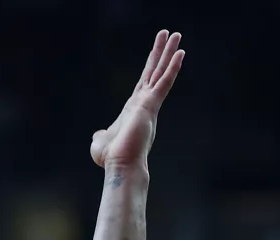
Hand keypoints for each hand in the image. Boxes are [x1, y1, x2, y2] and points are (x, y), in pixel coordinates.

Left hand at [90, 30, 184, 169]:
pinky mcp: (151, 105)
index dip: (150, 69)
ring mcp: (149, 103)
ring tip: (176, 34)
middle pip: (154, 73)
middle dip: (162, 53)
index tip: (156, 55)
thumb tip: (98, 136)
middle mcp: (144, 104)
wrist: (121, 165)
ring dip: (169, 53)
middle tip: (171, 34)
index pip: (143, 84)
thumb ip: (101, 136)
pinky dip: (173, 67)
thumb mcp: (100, 144)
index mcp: (134, 110)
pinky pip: (164, 82)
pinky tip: (180, 52)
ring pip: (161, 73)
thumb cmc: (113, 158)